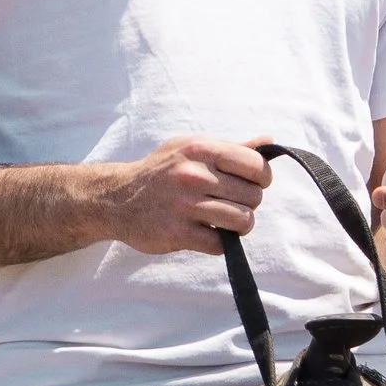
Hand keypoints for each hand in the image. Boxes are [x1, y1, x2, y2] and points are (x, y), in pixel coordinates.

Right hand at [102, 137, 275, 257]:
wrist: (116, 198)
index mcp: (201, 149)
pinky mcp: (177, 233)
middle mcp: (193, 175)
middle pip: (253, 196)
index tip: (250, 184)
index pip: (256, 165)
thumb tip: (269, 141)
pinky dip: (220, 242)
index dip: (262, 178)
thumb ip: (231, 148)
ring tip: (223, 221)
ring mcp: (184, 205)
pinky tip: (207, 234)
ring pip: (243, 221)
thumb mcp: (191, 149)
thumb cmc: (162, 172)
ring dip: (238, 226)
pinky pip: (220, 244)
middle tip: (229, 204)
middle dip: (248, 204)